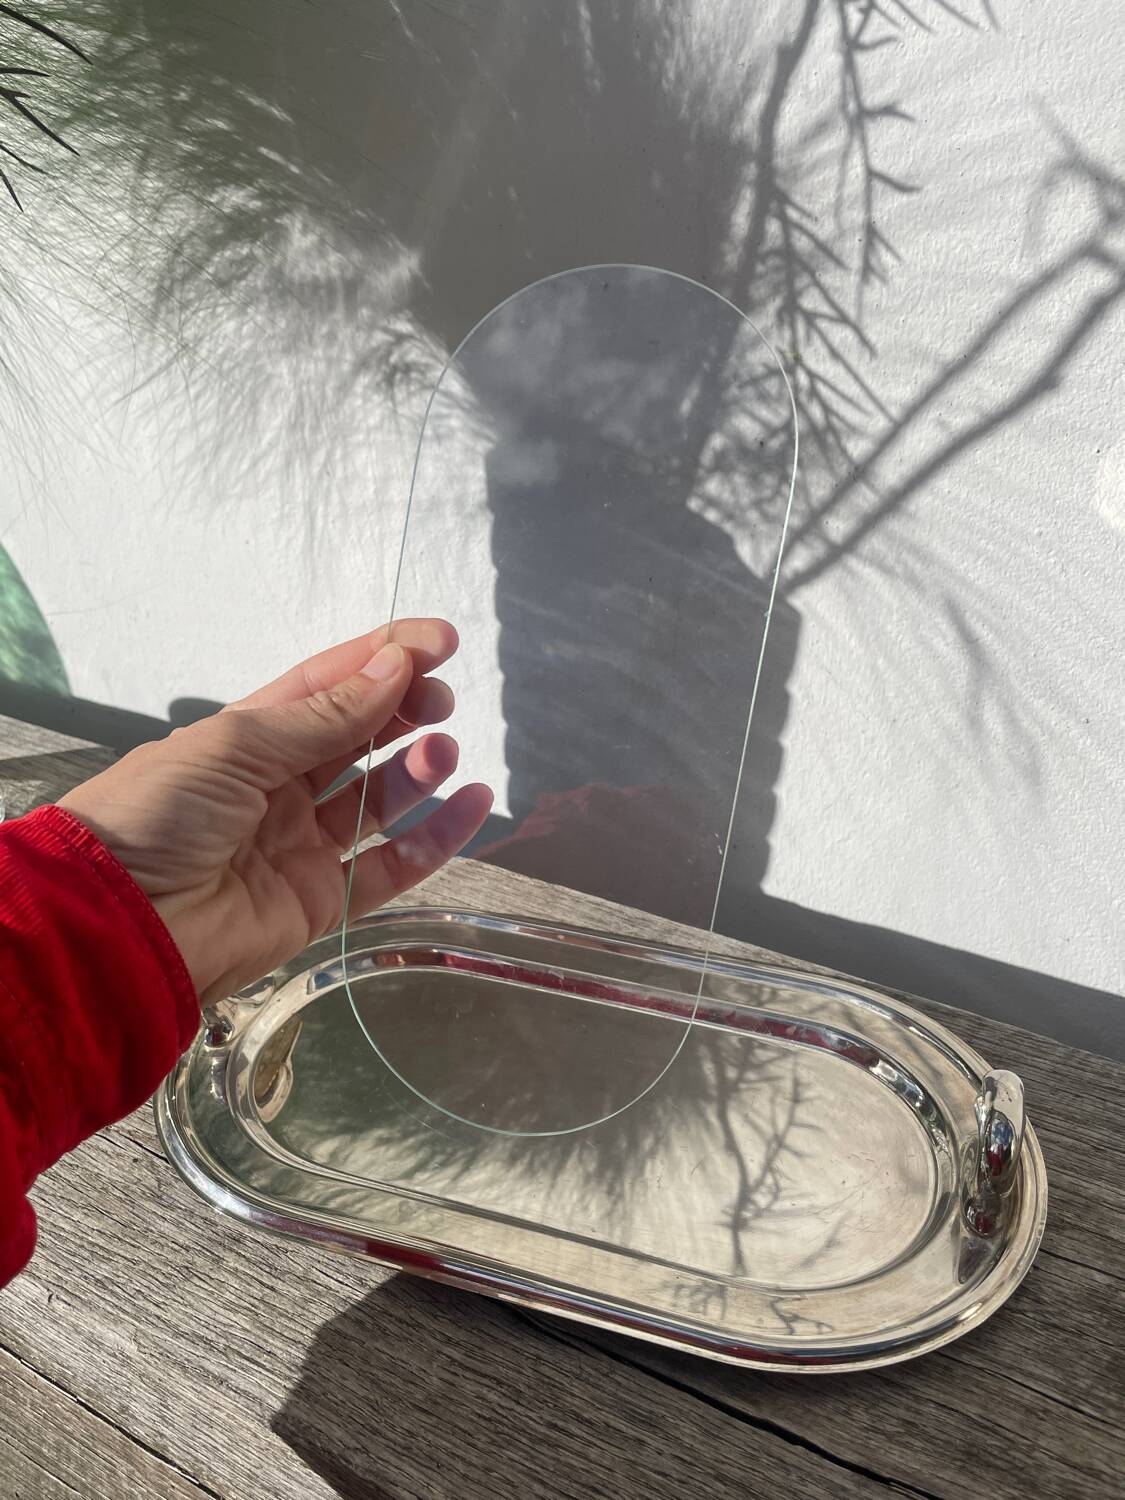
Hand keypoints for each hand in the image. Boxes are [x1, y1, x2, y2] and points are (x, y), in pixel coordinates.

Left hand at [59, 621, 492, 1005]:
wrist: (118, 925)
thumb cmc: (158, 814)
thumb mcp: (235, 747)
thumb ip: (323, 717)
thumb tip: (393, 669)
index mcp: (246, 738)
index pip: (324, 685)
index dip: (379, 659)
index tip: (437, 643)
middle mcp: (277, 786)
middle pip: (356, 738)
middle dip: (403, 709)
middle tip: (442, 698)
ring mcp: (302, 844)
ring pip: (378, 799)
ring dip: (417, 769)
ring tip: (443, 749)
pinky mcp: (322, 900)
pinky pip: (391, 865)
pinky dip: (437, 837)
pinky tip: (473, 803)